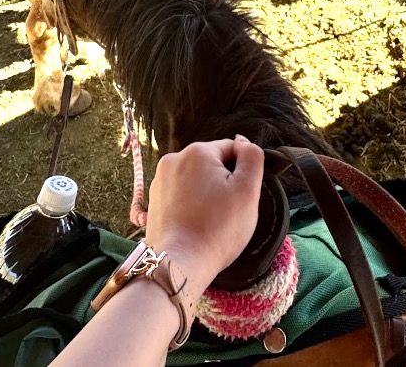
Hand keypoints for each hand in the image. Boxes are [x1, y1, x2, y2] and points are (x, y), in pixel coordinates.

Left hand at [146, 137, 263, 293]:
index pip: (231, 150)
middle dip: (222, 182)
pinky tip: (195, 224)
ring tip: (209, 220)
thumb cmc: (218, 228)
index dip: (242, 174)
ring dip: (206, 193)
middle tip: (226, 212)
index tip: (239, 198)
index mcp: (197, 151)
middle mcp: (173, 158)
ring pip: (196, 179)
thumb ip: (252, 157)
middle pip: (211, 163)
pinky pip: (181, 193)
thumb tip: (243, 142)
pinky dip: (190, 204)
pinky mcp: (153, 199)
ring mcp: (159, 179)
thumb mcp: (247, 190)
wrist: (180, 263)